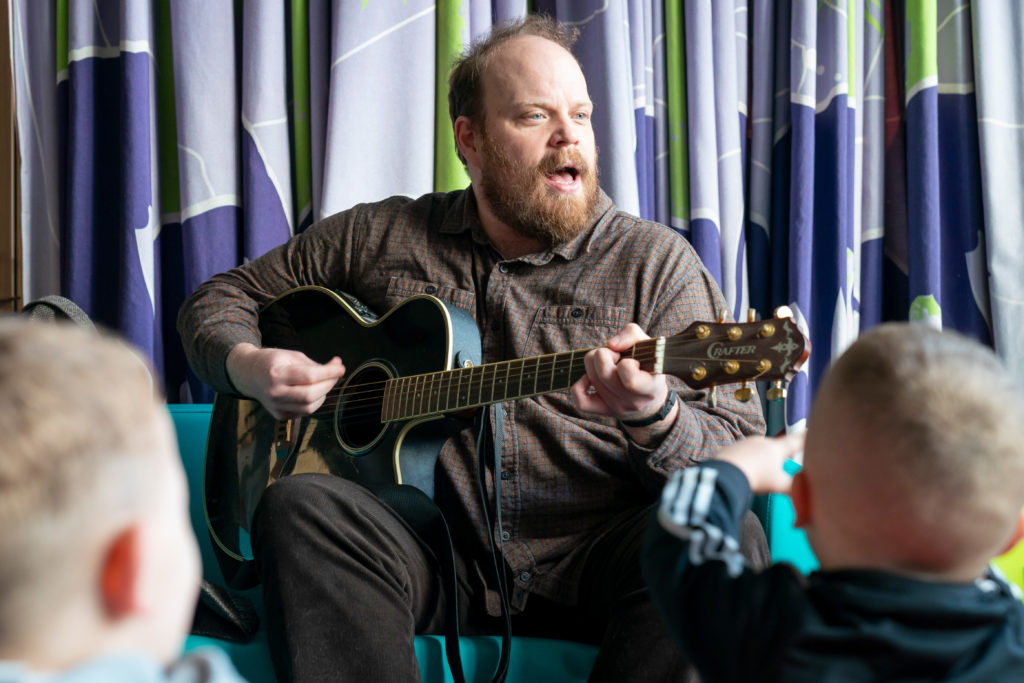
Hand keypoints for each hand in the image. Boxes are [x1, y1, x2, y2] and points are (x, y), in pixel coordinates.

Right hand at [226, 342, 345, 418]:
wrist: (250, 375)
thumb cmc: (272, 362)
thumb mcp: (292, 356)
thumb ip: (315, 364)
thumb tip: (337, 366)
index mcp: (276, 373)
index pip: (309, 376)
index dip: (329, 373)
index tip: (340, 367)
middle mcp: (274, 392)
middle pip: (310, 395)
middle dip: (329, 385)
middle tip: (335, 375)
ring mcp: (276, 407)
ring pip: (309, 407)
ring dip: (323, 395)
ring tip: (324, 383)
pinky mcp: (279, 416)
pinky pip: (304, 412)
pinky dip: (314, 402)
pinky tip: (313, 392)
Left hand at [570, 324, 677, 442]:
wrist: (649, 401)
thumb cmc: (649, 367)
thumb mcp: (649, 346)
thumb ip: (632, 335)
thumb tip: (611, 344)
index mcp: (649, 388)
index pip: (630, 379)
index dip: (626, 363)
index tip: (631, 360)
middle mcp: (632, 402)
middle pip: (603, 373)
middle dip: (604, 354)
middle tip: (614, 355)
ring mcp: (616, 408)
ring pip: (592, 378)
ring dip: (593, 362)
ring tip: (606, 362)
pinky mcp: (602, 410)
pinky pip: (580, 400)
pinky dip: (580, 385)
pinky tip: (590, 378)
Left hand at [715, 432, 804, 494]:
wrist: (725, 475)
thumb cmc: (757, 478)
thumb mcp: (780, 485)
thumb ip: (794, 487)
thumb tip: (803, 490)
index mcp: (776, 447)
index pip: (794, 441)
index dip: (804, 437)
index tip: (811, 430)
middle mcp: (761, 441)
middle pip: (775, 446)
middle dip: (780, 453)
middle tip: (784, 460)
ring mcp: (744, 443)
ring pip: (758, 449)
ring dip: (761, 458)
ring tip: (760, 471)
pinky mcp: (731, 449)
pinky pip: (743, 454)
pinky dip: (747, 461)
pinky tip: (744, 471)